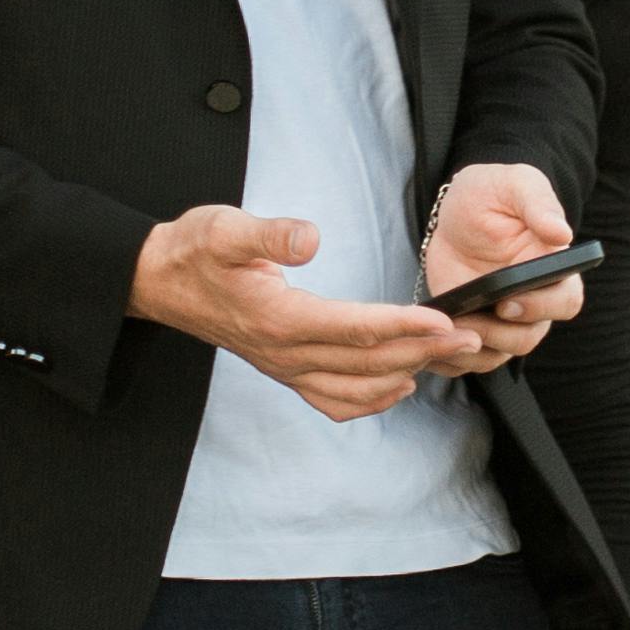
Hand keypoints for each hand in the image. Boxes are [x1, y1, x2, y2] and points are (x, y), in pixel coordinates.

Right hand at [132, 205, 478, 419]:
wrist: (158, 282)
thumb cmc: (193, 252)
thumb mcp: (222, 229)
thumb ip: (267, 234)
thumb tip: (309, 238)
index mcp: (278, 319)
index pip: (354, 329)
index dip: (402, 326)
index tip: (442, 320)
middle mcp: (286, 353)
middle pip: (368, 362)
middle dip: (424, 350)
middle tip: (471, 335)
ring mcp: (286, 368)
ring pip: (358, 387)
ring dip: (408, 373)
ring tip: (448, 356)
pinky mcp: (285, 371)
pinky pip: (335, 401)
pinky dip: (373, 400)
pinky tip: (400, 386)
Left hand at [419, 160, 583, 376]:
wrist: (457, 210)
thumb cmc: (493, 193)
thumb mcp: (515, 186)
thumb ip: (539, 204)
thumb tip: (562, 234)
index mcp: (554, 270)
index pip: (566, 302)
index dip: (542, 308)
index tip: (509, 302)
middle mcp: (534, 302)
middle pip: (529, 337)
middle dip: (499, 335)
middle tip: (467, 320)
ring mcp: (502, 321)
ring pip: (497, 355)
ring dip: (470, 350)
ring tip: (442, 331)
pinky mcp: (472, 328)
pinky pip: (467, 357)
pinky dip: (449, 359)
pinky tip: (427, 345)